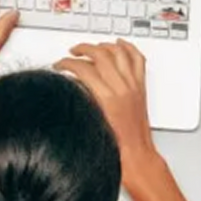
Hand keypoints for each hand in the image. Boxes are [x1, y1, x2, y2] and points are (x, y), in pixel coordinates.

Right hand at [54, 39, 157, 179]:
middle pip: (100, 54)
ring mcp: (134, 85)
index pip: (83, 68)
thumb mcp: (90, 119)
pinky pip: (138, 59)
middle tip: (72, 53)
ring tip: (92, 47)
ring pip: (119, 52)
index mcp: (108, 97)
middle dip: (82, 49)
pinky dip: (128, 48)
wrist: (136, 155)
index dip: (67, 63)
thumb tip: (73, 82)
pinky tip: (120, 45)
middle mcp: (123, 87)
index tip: (60, 65)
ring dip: (103, 45)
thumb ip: (82, 96)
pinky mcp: (141, 87)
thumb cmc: (114, 146)